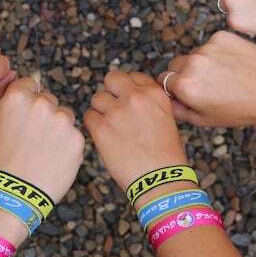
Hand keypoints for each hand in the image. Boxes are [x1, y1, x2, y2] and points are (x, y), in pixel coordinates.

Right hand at [0, 78, 84, 202]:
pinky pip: (74, 136)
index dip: (28, 98)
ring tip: (44, 152)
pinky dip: (67, 146)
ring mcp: (62, 120)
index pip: (30, 83)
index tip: (26, 114)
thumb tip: (30, 92)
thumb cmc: (1, 161)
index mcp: (17, 97)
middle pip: (49, 100)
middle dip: (44, 115)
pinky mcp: (77, 138)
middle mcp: (42, 103)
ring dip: (58, 129)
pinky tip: (53, 160)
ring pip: (65, 117)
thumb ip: (16, 106)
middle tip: (34, 138)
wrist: (14, 194)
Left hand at [84, 72, 187, 200]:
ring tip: (111, 127)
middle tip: (114, 108)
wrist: (160, 180)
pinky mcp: (101, 128)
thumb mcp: (166, 118)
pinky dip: (94, 126)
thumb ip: (148, 103)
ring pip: (97, 98)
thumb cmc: (166, 155)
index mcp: (154, 93)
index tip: (128, 101)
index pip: (133, 76)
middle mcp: (135, 97)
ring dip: (101, 110)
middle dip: (111, 91)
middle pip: (111, 78)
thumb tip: (130, 97)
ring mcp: (116, 112)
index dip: (128, 88)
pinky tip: (104, 137)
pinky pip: (88, 117)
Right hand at [160, 31, 255, 127]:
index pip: (164, 79)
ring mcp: (207, 47)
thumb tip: (167, 99)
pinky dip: (217, 51)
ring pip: (194, 53)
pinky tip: (232, 64)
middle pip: (176, 63)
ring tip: (225, 75)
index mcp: (186, 85)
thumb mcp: (206, 120)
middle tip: (208, 84)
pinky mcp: (222, 36)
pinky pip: (210, 43)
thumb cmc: (242, 109)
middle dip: (185, 73)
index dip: (175, 87)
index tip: (189, 92)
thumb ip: (179, 110)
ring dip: (203, 62)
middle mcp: (193, 63)